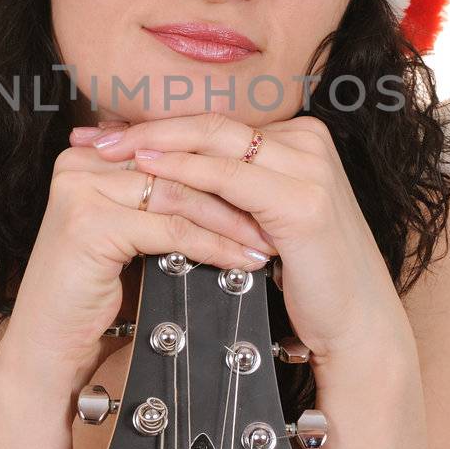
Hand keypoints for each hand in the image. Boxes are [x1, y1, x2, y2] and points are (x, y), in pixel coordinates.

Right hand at [3, 126, 279, 390]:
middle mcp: (80, 162)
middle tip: (279, 215)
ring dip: (230, 221)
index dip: (223, 169)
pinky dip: (212, 245)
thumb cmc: (93, 292)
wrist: (49, 343)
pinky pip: (169, 229)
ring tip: (266, 242)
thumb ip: (161, 201)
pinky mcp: (89, 223)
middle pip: (177, 167)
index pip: (172, 149)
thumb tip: (233, 183)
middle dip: (234, 192)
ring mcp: (81, 189)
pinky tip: (239, 261)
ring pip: (178, 195)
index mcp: (91, 154)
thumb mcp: (131, 233)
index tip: (268, 191)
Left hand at [79, 112, 413, 366]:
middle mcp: (310, 141)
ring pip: (215, 142)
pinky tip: (147, 170)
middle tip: (94, 133)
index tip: (109, 134)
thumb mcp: (263, 220)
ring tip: (107, 149)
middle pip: (213, 122)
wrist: (355, 327)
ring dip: (155, 142)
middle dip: (147, 125)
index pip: (218, 123)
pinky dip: (182, 171)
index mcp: (302, 140)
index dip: (161, 125)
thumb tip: (166, 171)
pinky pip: (226, 178)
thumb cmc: (307, 280)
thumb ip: (231, 190)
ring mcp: (310, 167)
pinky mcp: (302, 200)